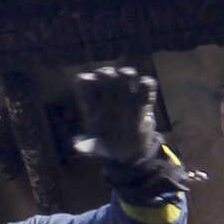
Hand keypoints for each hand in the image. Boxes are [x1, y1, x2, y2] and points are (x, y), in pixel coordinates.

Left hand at [71, 64, 204, 195]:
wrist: (130, 150)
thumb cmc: (107, 146)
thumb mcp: (96, 148)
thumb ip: (87, 147)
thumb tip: (76, 146)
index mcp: (91, 102)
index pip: (84, 81)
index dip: (87, 82)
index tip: (94, 96)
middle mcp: (108, 94)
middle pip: (105, 73)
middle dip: (108, 76)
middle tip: (112, 91)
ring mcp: (126, 93)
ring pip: (125, 73)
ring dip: (127, 76)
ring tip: (129, 95)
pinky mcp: (143, 98)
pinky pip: (147, 84)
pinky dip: (147, 87)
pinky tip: (146, 102)